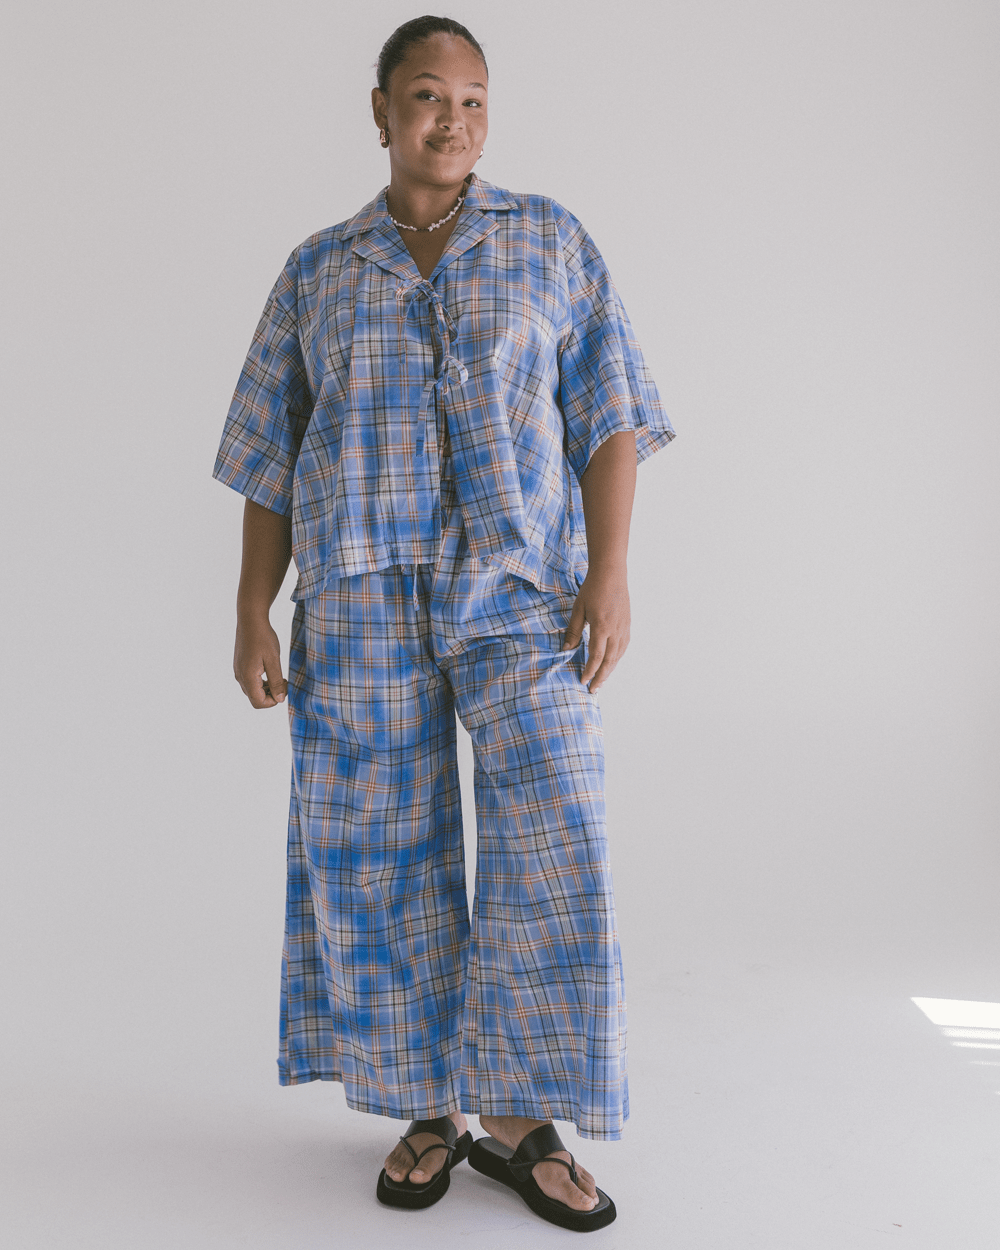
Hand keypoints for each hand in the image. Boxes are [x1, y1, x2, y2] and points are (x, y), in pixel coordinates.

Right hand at [234, 613, 286, 707]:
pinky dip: (261, 682)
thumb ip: (276, 681)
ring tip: (279, 676)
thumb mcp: (274, 660)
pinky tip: (270, 670)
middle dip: (271, 695)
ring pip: (253, 691)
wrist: (250, 619)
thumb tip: (280, 699)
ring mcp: (238, 671)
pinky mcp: (240, 665)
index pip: (259, 703)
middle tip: (283, 681)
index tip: (284, 687)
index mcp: (248, 677)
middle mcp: (240, 677)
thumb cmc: (263, 638)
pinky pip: (250, 681)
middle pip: (255, 698)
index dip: (274, 701)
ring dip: (267, 688)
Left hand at [560, 567, 630, 692]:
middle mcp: (615, 630)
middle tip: (593, 690)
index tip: (583, 680)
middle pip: (609, 661)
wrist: (611, 573)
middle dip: (601, 677)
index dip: (589, 670)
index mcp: (601, 627)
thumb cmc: (592, 589)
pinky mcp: (627, 625)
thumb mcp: (578, 609)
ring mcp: (624, 628)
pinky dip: (617, 658)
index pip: (596, 656)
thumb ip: (573, 630)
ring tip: (601, 680)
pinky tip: (611, 663)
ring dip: (609, 670)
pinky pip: (623, 647)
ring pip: (618, 656)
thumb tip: (567, 649)